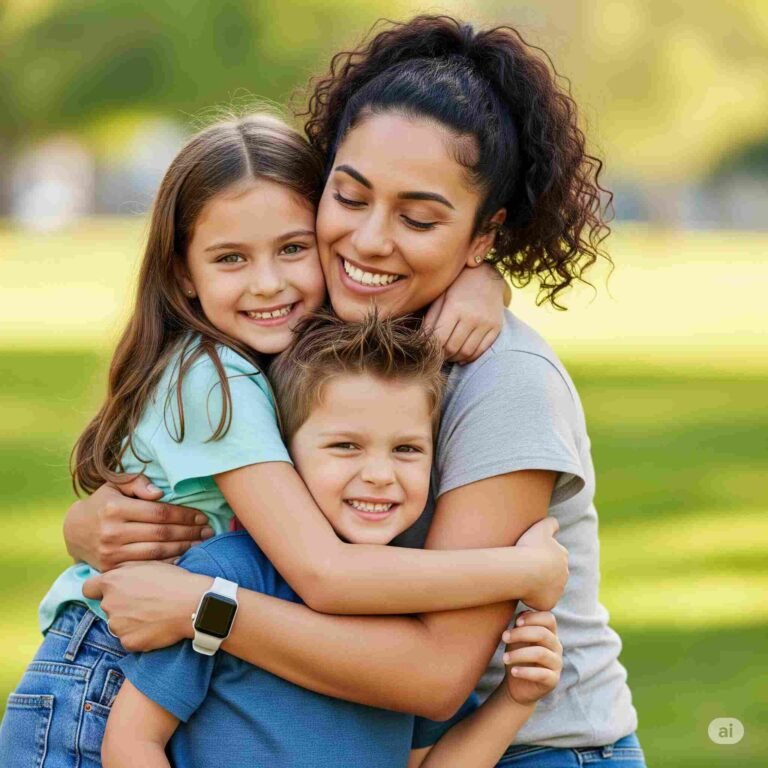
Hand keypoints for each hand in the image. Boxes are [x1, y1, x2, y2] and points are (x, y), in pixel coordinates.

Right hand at [63, 475, 213, 571]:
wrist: (74, 531)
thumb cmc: (102, 503)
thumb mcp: (115, 485)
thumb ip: (137, 483)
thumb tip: (159, 493)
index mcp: (116, 508)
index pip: (160, 513)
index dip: (184, 515)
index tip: (202, 516)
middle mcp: (113, 532)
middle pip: (162, 533)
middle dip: (190, 532)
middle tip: (209, 530)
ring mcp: (112, 552)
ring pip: (157, 551)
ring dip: (184, 547)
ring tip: (201, 542)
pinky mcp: (112, 568)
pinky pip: (147, 566)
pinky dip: (169, 562)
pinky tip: (185, 556)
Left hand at [83, 561, 208, 651]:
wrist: (191, 604)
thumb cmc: (174, 580)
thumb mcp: (148, 564)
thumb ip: (125, 571)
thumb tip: (116, 576)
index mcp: (112, 582)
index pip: (88, 589)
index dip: (98, 590)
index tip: (111, 591)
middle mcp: (109, 604)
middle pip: (107, 607)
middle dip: (121, 605)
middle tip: (145, 602)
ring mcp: (117, 625)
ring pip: (118, 624)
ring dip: (130, 621)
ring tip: (153, 615)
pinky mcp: (128, 642)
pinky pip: (129, 639)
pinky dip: (139, 635)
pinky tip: (156, 627)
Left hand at [423, 263, 507, 363]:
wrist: (487, 274)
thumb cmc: (457, 285)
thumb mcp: (440, 297)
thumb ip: (430, 319)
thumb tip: (421, 341)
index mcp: (455, 307)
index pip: (440, 339)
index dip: (432, 349)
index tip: (428, 349)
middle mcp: (472, 316)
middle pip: (453, 348)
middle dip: (442, 355)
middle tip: (437, 355)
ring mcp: (486, 323)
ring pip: (467, 352)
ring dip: (455, 358)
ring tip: (448, 355)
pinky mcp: (496, 327)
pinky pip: (481, 350)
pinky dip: (470, 357)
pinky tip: (462, 355)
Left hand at [501, 611, 562, 705]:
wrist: (517, 684)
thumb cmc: (518, 655)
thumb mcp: (518, 638)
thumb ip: (521, 625)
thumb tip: (522, 614)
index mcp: (550, 633)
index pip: (549, 618)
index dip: (533, 617)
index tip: (516, 622)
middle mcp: (556, 646)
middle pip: (543, 633)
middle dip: (521, 634)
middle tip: (503, 638)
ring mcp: (557, 664)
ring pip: (540, 653)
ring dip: (519, 654)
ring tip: (504, 658)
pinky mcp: (553, 680)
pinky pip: (541, 674)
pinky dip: (525, 672)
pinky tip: (513, 672)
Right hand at [516, 517, 568, 610]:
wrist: (526, 571)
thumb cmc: (531, 548)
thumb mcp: (541, 528)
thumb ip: (551, 523)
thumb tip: (556, 524)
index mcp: (562, 556)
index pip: (555, 557)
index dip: (542, 557)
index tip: (531, 556)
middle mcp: (564, 574)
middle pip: (553, 575)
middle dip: (543, 574)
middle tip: (525, 570)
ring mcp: (557, 590)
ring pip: (547, 589)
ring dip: (538, 587)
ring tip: (522, 582)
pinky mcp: (549, 603)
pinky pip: (541, 603)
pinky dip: (534, 600)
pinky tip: (522, 593)